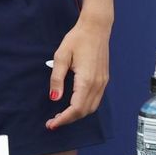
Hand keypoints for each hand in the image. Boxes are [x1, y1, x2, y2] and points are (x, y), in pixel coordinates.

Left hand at [46, 14, 111, 128]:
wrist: (96, 29)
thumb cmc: (76, 40)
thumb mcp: (61, 56)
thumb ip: (57, 78)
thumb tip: (54, 98)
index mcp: (87, 80)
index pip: (76, 108)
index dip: (64, 119)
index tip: (51, 125)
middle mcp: (98, 85)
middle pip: (85, 111)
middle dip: (69, 119)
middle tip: (53, 122)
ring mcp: (103, 83)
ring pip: (92, 107)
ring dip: (77, 114)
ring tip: (61, 116)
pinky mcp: (104, 80)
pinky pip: (95, 100)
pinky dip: (84, 107)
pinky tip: (73, 105)